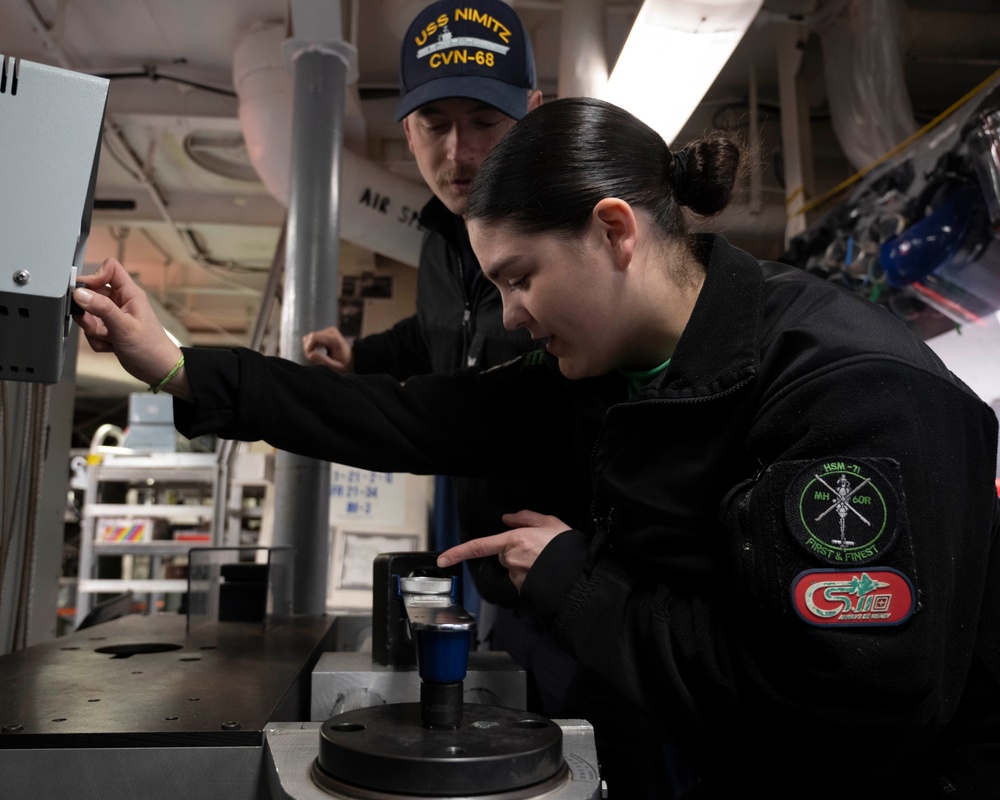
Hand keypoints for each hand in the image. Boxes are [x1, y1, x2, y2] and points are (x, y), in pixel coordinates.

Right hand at [72, 258, 189, 399]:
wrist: (158, 370)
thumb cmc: (151, 348)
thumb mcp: (124, 327)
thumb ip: (102, 308)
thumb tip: (80, 293)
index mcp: (130, 294)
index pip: (110, 268)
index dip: (94, 276)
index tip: (84, 292)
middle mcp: (121, 302)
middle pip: (92, 294)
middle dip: (90, 313)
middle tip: (96, 326)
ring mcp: (115, 316)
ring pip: (89, 315)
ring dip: (94, 330)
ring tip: (109, 338)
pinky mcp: (110, 330)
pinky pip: (92, 330)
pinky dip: (97, 340)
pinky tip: (110, 346)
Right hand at [302, 326, 353, 372]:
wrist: (351, 359)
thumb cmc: (344, 364)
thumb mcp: (336, 367)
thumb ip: (324, 361)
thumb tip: (311, 354)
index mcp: (334, 339)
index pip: (313, 337)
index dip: (308, 348)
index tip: (311, 358)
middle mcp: (331, 332)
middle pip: (310, 337)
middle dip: (308, 349)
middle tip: (313, 360)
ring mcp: (328, 331)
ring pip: (309, 337)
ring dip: (310, 348)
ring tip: (316, 358)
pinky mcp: (325, 332)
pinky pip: (312, 338)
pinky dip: (312, 346)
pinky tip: (317, 353)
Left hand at [437, 510, 568, 590]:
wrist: (581, 575)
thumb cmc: (567, 549)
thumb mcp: (551, 523)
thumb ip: (526, 518)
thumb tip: (507, 517)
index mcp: (515, 539)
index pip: (479, 546)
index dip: (458, 552)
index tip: (442, 559)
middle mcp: (512, 559)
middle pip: (504, 555)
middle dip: (514, 552)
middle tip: (538, 550)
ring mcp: (517, 576)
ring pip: (513, 569)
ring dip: (524, 565)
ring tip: (545, 562)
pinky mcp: (523, 590)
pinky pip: (521, 581)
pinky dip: (530, 578)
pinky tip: (545, 574)